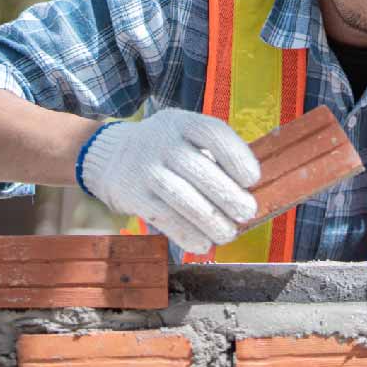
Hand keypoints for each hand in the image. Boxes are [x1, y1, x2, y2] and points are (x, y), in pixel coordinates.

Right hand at [77, 109, 260, 253]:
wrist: (113, 156)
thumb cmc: (167, 150)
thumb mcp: (187, 136)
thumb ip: (215, 155)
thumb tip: (251, 191)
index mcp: (182, 122)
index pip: (213, 133)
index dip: (237, 157)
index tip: (253, 179)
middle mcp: (162, 142)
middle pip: (200, 169)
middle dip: (229, 196)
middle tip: (248, 212)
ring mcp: (145, 168)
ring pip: (183, 198)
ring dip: (211, 221)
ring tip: (229, 233)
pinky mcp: (133, 195)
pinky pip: (164, 218)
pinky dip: (187, 234)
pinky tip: (203, 244)